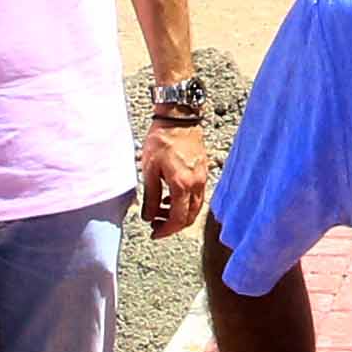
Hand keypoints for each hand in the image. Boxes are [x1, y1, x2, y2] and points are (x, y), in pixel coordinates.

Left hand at [137, 119, 210, 237]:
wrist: (179, 118)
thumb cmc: (162, 140)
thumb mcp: (149, 170)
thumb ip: (150, 196)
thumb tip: (148, 216)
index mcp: (182, 184)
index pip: (178, 219)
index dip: (166, 230)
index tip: (154, 233)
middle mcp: (196, 184)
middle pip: (190, 217)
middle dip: (173, 225)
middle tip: (156, 225)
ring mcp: (202, 178)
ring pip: (195, 207)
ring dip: (179, 214)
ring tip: (161, 211)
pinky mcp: (203, 171)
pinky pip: (197, 196)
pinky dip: (185, 203)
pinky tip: (171, 197)